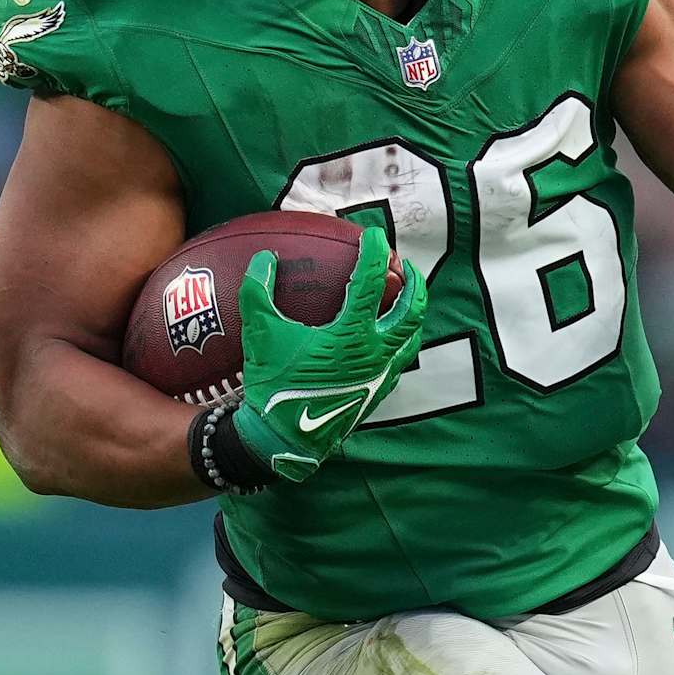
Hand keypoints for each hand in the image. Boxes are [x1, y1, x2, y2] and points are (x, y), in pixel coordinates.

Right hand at [233, 228, 426, 480]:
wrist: (285, 438)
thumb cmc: (273, 385)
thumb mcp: (260, 334)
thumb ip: (259, 291)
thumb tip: (265, 258)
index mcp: (351, 334)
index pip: (372, 281)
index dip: (375, 253)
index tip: (374, 236)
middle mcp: (375, 352)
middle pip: (411, 310)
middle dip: (414, 283)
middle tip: (406, 267)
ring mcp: (381, 374)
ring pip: (412, 337)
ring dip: (413, 314)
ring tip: (406, 300)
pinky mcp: (379, 392)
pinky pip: (400, 362)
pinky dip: (401, 343)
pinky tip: (389, 340)